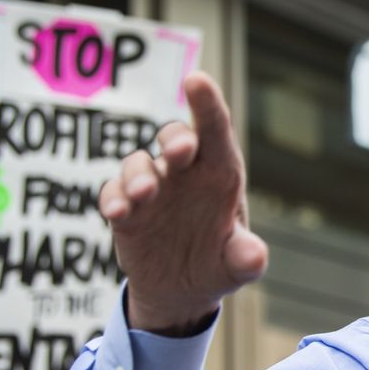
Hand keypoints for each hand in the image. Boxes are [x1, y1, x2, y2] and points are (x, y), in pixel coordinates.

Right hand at [99, 71, 266, 334]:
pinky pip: (113, 193)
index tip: (197, 80)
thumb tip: (255, 255)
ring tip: (145, 193)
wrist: (182, 289)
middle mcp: (185, 174)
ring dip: (140, 174)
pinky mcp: (125, 208)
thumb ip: (246, 258)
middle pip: (177, 139)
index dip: (208, 107)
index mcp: (220, 175)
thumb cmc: (217, 262)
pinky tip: (119, 211)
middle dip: (176, 138)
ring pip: (139, 164)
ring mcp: (153, 188)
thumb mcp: (237, 265)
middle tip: (181, 149)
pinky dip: (114, 198)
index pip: (217, 135)